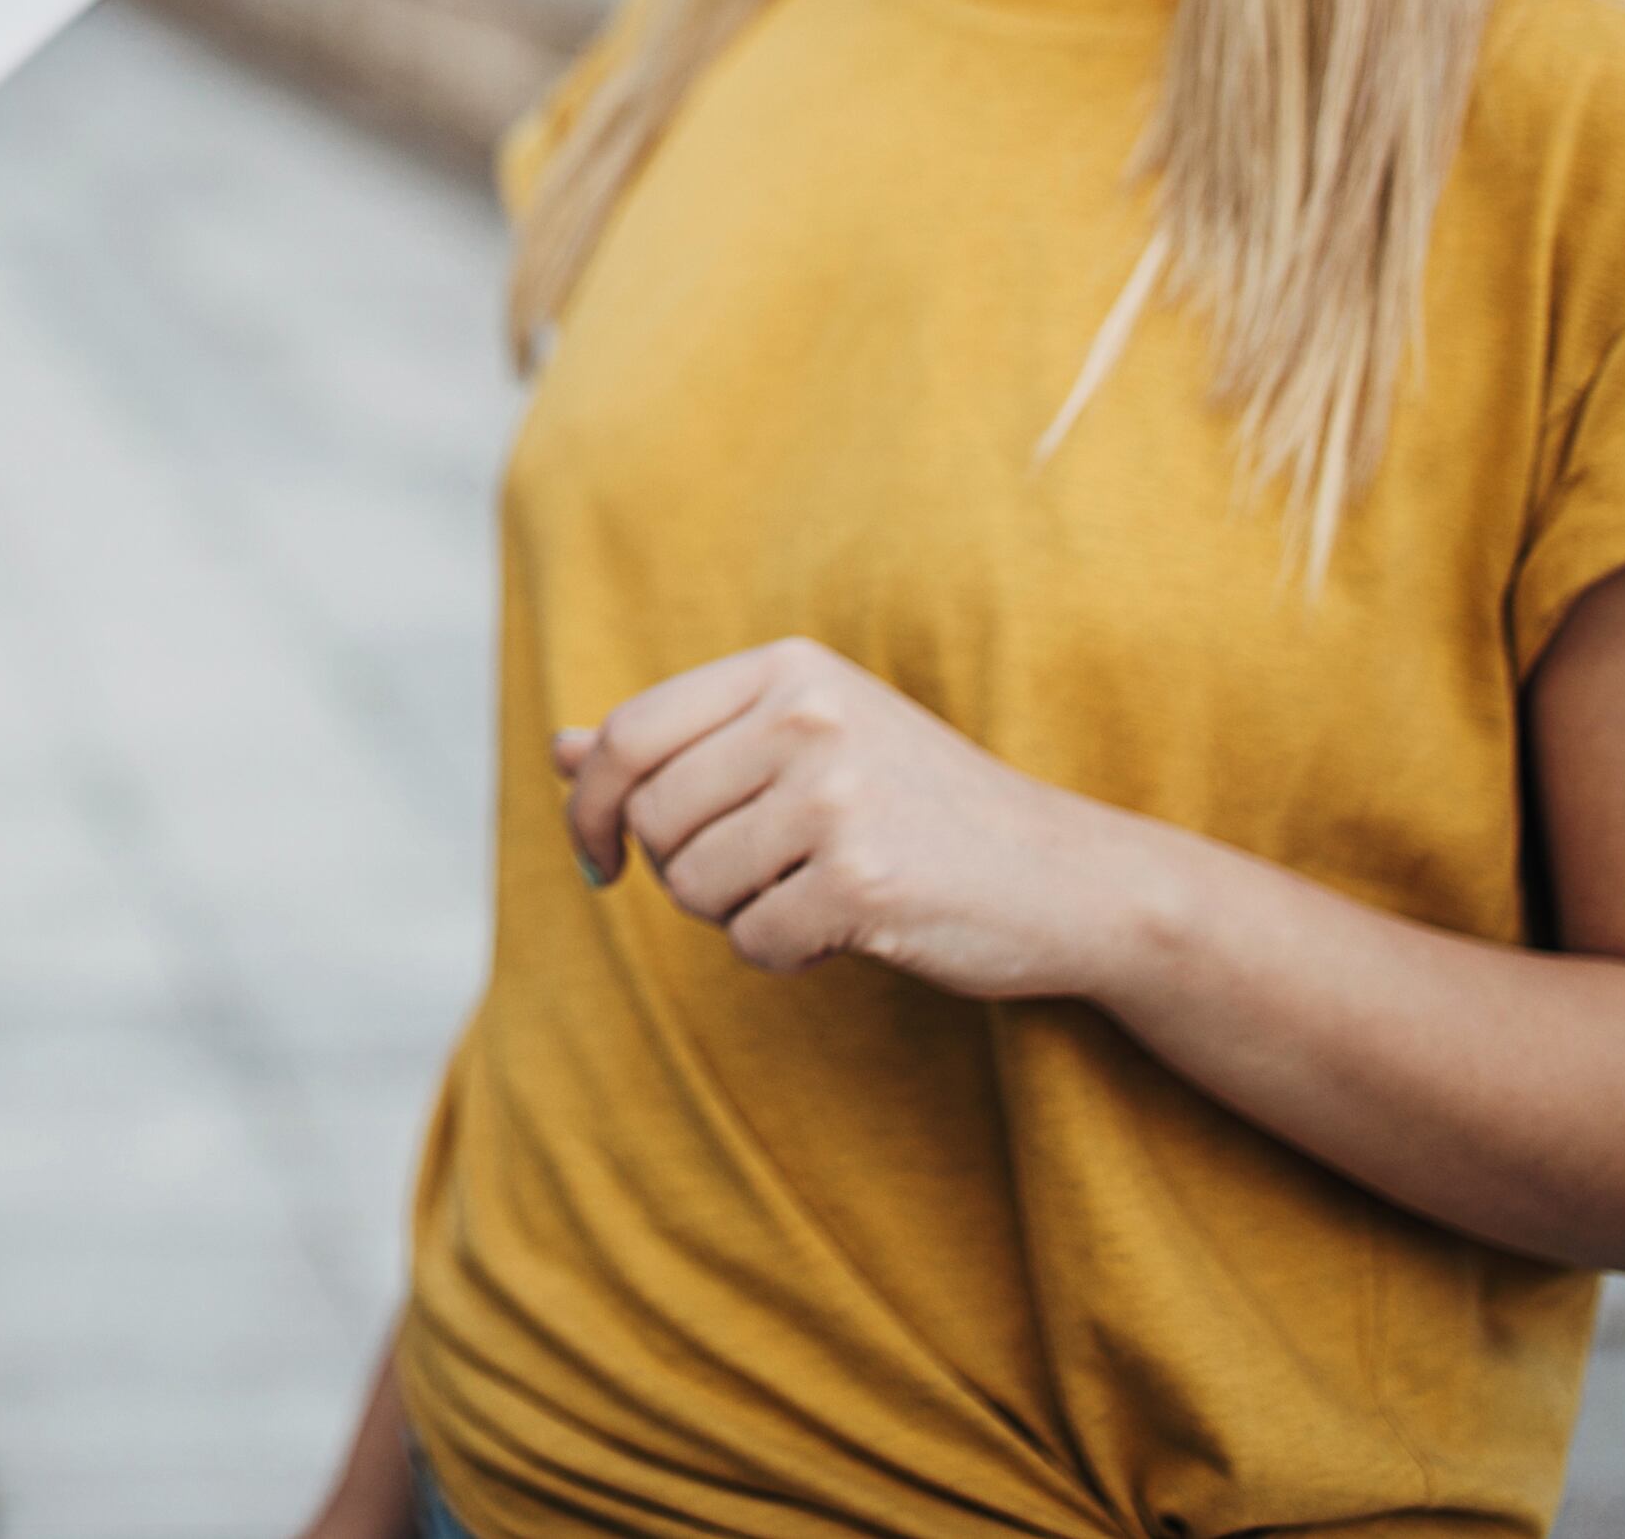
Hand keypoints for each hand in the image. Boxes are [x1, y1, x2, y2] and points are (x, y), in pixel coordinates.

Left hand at [559, 637, 1139, 1000]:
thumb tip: (558, 748)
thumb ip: (682, 744)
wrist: (1066, 876)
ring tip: (814, 895)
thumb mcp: (802, 744)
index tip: (596, 859)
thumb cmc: (918, 809)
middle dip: (683, 872)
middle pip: (652, 820)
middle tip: (757, 881)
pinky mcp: (862, 881)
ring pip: (694, 887)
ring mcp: (837, 796)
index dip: (588, 805)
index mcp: (787, 670)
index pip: (629, 735)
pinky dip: (785, 955)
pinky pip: (754, 942)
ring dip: (739, 915)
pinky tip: (845, 933)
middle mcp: (808, 717)